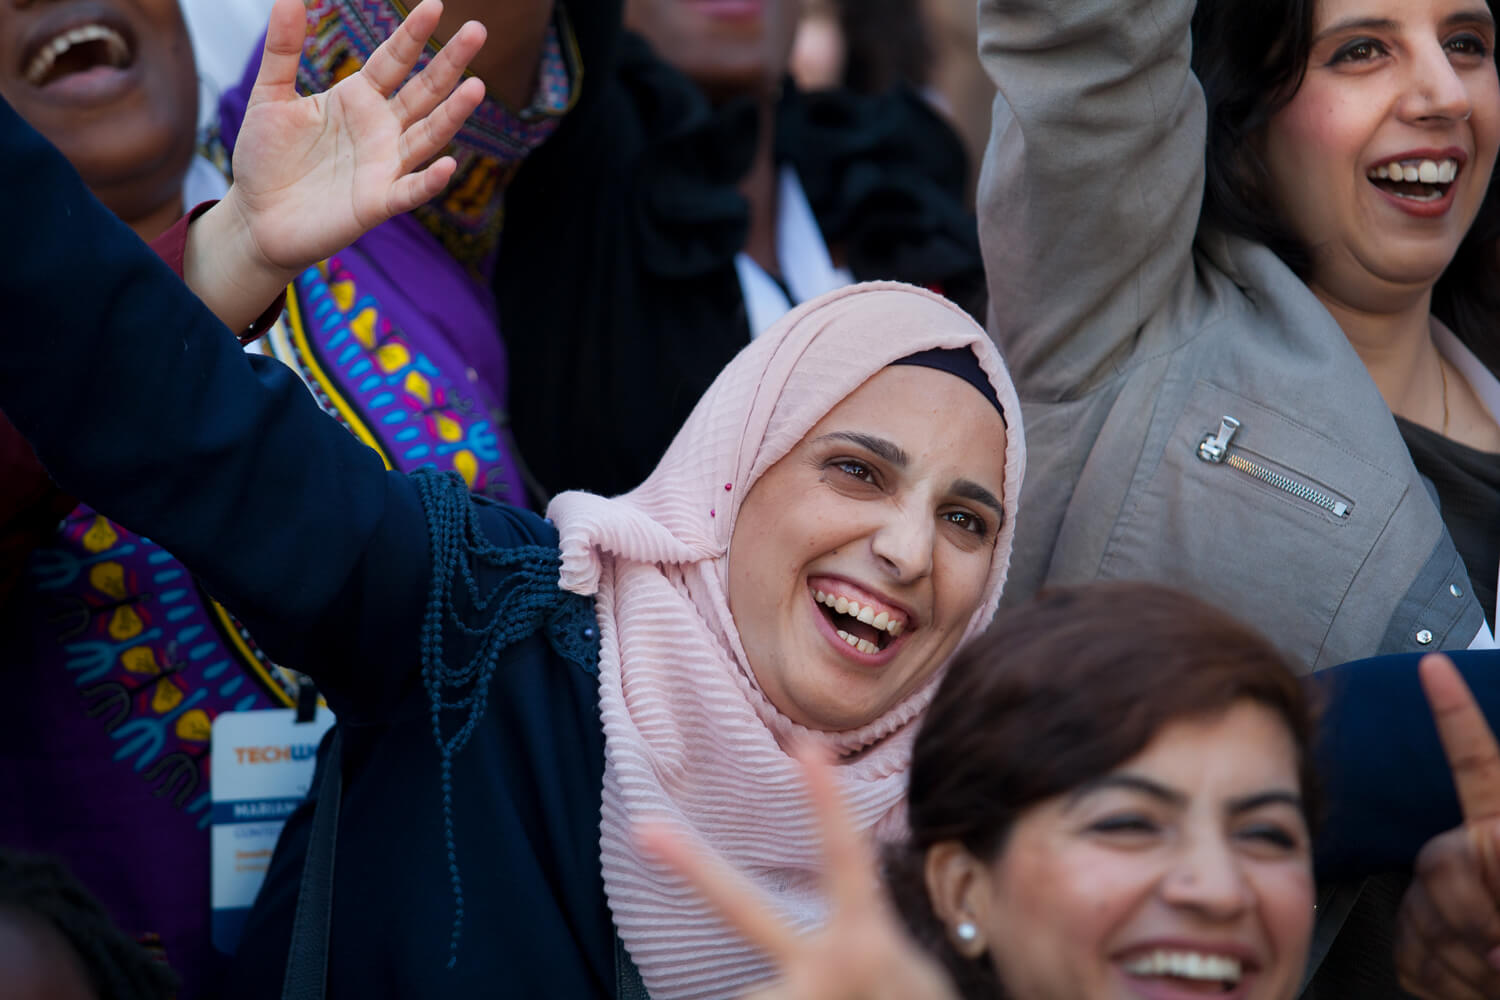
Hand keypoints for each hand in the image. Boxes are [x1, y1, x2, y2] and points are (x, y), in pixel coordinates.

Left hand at [183, 0, 484, 329]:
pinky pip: (410, 190)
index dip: (413, 34)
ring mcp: (384, 166)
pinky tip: (447, 165)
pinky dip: (429, 181)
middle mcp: (380, 130)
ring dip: (453, 114)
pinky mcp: (377, 203)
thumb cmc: (265, 160)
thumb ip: (284, 50)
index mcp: (358, 99)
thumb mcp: (269, 97)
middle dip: (450, 63)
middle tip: (478, 30)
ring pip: (428, 135)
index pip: (394, 60)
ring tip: (476, 87)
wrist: (256, 218)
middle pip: (424, 91)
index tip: (435, 4)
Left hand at [639, 752, 959, 999]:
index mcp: (868, 938)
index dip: (826, 802)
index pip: (845, 857)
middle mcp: (833, 965)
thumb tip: (780, 947)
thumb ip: (848, 932)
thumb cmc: (903, 999)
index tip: (808, 747)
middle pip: (743, 910)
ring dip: (786, 999)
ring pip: (754, 994)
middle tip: (645, 828)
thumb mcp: (891, 958)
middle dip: (694, 868)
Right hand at [1394, 654, 1499, 998]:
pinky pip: (1408, 952)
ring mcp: (1437, 898)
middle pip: (1438, 861)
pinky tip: (1473, 986)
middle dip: (1473, 915)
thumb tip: (1491, 909)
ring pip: (1418, 913)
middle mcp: (1467, 858)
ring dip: (1463, 960)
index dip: (1453, 714)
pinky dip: (1443, 981)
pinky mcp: (1418, 942)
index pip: (1476, 763)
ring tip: (1499, 978)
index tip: (1435, 668)